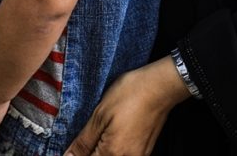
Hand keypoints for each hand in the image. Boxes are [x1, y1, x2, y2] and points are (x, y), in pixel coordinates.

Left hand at [65, 58, 190, 155]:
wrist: (161, 86)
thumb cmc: (131, 94)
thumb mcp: (100, 114)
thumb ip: (83, 141)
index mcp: (112, 153)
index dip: (75, 155)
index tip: (76, 146)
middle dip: (89, 153)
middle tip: (84, 140)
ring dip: (100, 151)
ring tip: (97, 136)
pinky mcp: (145, 151)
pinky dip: (113, 151)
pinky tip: (110, 136)